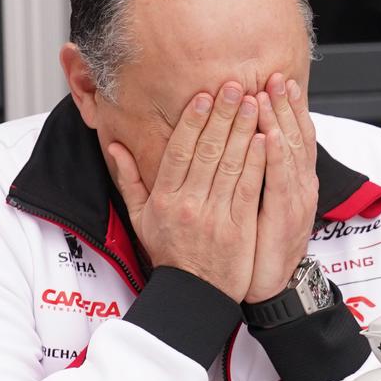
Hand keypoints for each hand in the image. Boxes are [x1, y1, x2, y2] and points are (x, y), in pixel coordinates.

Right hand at [108, 83, 267, 301]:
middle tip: (236, 86)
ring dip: (244, 130)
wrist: (194, 294)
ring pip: (231, 165)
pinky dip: (257, 162)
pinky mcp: (239, 228)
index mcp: (164, 200)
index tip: (204, 96)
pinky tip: (265, 139)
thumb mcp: (140, 219)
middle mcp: (188, 205)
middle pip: (207, 151)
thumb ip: (129, 180)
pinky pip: (248, 189)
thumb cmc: (170, 254)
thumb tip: (115, 147)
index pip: (179, 151)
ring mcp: (215, 217)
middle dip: (223, 115)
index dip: (193, 121)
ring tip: (255, 103)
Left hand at [244, 73, 318, 302]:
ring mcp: (295, 200)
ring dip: (280, 121)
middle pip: (294, 136)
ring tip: (269, 94)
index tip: (276, 82)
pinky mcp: (285, 216)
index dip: (286, 108)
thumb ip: (261, 176)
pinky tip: (270, 135)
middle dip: (284, 105)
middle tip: (275, 76)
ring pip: (289, 152)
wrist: (271, 286)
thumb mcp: (266, 207)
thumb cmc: (262, 247)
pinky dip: (276, 157)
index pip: (292, 136)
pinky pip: (280, 181)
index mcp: (293, 181)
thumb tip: (253, 146)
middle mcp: (299, 186)